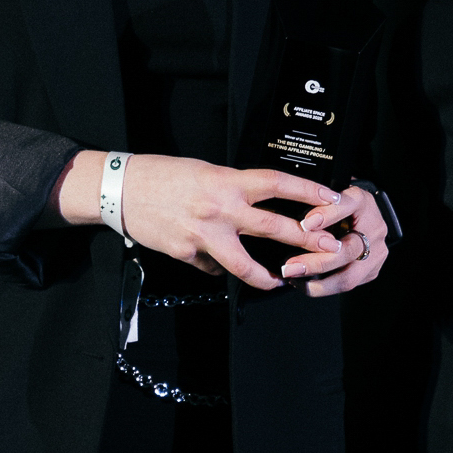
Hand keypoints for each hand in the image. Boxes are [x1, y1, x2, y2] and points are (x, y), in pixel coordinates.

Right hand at [56, 151, 341, 289]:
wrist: (121, 189)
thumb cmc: (162, 175)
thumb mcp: (204, 171)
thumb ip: (232, 188)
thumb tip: (255, 203)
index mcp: (226, 180)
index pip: (276, 183)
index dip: (307, 192)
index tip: (331, 199)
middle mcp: (219, 208)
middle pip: (271, 227)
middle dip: (304, 239)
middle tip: (329, 249)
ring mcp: (203, 235)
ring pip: (243, 263)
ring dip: (265, 275)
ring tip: (280, 281)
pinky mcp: (186, 253)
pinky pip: (211, 266)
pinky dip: (218, 266)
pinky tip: (218, 264)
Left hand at [285, 184, 391, 296]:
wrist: (363, 214)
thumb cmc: (336, 203)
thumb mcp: (326, 196)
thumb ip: (312, 202)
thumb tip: (285, 214)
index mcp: (361, 202)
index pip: (347, 206)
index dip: (327, 216)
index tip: (306, 224)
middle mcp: (374, 227)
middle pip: (348, 250)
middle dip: (316, 261)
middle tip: (290, 267)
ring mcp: (376, 251)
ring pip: (349, 275)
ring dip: (319, 283)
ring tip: (295, 281)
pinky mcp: (372, 269)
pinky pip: (347, 284)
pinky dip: (324, 287)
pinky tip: (304, 285)